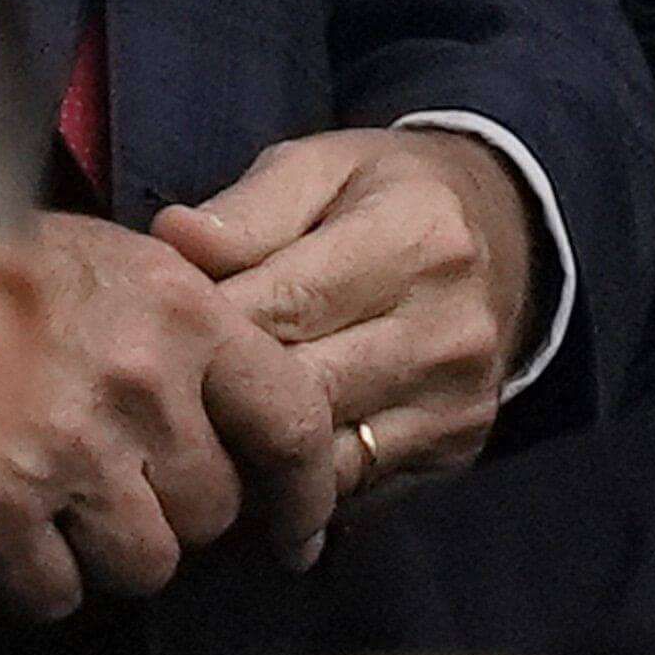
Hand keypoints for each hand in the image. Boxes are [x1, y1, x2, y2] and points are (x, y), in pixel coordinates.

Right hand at [0, 211, 323, 619]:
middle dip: (172, 507)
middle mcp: (139, 380)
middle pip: (212, 510)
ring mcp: (69, 446)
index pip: (294, 422)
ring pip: (146, 563)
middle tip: (116, 470)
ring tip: (59, 490)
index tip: (298, 531)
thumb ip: (188, 330)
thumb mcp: (115, 260)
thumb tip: (251, 426)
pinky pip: (60, 593)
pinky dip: (38, 574)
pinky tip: (10, 516)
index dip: (306, 492)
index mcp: (181, 307)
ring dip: (108, 548)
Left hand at [160, 127, 536, 522]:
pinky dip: (294, 487)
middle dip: (218, 398)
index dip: (206, 329)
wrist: (506, 236)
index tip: (147, 336)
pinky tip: (249, 468)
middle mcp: (449, 327)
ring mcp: (459, 400)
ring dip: (250, 457)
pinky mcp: (456, 449)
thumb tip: (171, 241)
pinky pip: (354, 488)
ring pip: (324, 460)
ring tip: (189, 440)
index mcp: (416, 236)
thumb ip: (247, 208)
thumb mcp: (321, 166)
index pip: (286, 303)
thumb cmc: (383, 195)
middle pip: (303, 391)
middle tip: (153, 401)